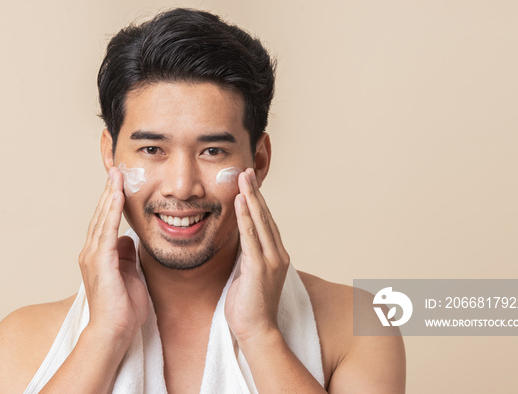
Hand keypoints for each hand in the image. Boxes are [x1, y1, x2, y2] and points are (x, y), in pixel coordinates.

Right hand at [78, 167, 148, 339]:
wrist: (114, 331)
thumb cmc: (123, 308)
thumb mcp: (129, 274)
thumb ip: (126, 256)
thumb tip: (128, 239)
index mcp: (98, 256)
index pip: (104, 222)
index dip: (111, 202)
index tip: (119, 183)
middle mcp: (91, 253)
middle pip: (100, 215)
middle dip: (109, 192)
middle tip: (116, 169)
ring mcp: (93, 256)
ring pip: (101, 218)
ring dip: (110, 195)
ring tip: (116, 175)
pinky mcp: (100, 261)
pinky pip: (106, 230)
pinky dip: (111, 211)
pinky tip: (117, 196)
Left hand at [225, 168, 289, 344]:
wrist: (257, 330)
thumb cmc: (249, 306)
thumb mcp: (248, 274)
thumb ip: (248, 256)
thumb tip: (241, 241)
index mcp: (276, 255)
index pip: (267, 222)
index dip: (257, 200)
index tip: (249, 182)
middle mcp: (278, 254)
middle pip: (266, 216)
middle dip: (254, 192)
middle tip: (246, 171)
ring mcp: (271, 261)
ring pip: (260, 222)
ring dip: (250, 198)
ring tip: (243, 178)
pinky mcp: (260, 268)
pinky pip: (251, 237)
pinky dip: (246, 218)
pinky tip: (240, 203)